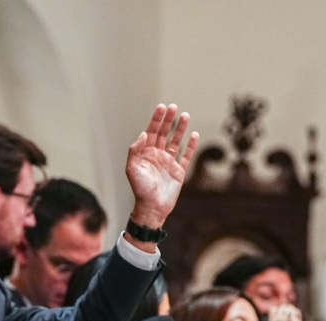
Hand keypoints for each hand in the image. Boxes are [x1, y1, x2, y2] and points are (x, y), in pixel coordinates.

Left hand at [125, 104, 198, 233]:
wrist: (152, 207)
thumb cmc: (140, 189)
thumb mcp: (132, 168)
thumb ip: (135, 150)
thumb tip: (143, 133)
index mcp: (145, 154)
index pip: (151, 132)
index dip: (156, 119)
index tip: (162, 108)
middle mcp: (157, 156)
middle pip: (164, 133)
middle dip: (168, 120)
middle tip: (174, 107)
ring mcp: (168, 163)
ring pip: (175, 142)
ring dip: (180, 129)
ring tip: (186, 115)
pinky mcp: (179, 171)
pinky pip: (186, 156)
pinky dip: (190, 146)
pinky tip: (194, 135)